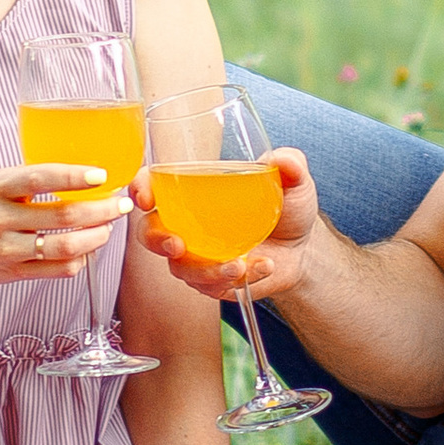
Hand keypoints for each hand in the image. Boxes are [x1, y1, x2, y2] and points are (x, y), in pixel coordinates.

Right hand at [0, 166, 123, 300]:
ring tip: (107, 228)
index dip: (73, 176)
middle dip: (100, 210)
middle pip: (61, 216)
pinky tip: (87, 249)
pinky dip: (80, 259)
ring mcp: (7, 249)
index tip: (100, 175)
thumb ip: (29, 179)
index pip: (39, 178)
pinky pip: (58, 270)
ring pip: (64, 246)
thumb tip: (82, 172)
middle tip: (120, 205)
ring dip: (95, 237)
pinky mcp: (14, 273)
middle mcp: (0, 218)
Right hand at [132, 145, 321, 302]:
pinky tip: (262, 266)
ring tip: (237, 265)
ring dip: (205, 269)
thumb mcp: (293, 182)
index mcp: (194, 192)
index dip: (140, 189)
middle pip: (150, 233)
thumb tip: (282, 159)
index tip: (145, 196)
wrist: (302, 248)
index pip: (154, 186)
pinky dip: (236, 279)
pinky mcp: (212, 281)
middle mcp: (187, 225)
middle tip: (178, 244)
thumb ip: (290, 165)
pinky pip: (212, 285)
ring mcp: (197, 256)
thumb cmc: (285, 207)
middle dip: (158, 240)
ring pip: (181, 268)